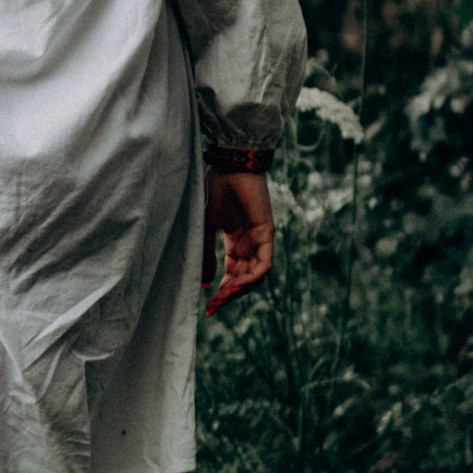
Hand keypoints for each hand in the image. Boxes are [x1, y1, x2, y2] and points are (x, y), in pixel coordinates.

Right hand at [203, 168, 273, 314]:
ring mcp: (260, 239)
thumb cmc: (215, 189)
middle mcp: (250, 243)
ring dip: (240, 289)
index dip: (222, 290)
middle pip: (244, 278)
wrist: (229, 164)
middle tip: (213, 307)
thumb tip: (205, 283)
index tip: (208, 306)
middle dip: (229, 294)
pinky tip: (236, 285)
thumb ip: (206, 253)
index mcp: (236, 240)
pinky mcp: (267, 233)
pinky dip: (252, 278)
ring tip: (222, 298)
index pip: (232, 273)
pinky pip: (264, 264)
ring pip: (255, 275)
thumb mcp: (205, 226)